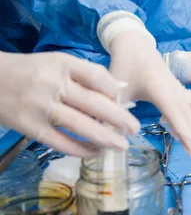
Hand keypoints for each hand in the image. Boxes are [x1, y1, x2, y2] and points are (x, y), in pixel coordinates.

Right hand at [0, 52, 140, 156]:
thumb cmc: (33, 71)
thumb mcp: (58, 63)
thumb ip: (87, 74)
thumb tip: (121, 89)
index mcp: (62, 64)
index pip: (96, 75)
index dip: (115, 89)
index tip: (127, 100)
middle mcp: (53, 84)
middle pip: (92, 103)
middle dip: (118, 118)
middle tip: (136, 128)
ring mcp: (41, 107)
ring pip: (79, 125)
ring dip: (104, 137)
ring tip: (122, 145)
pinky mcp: (31, 127)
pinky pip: (61, 142)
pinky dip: (81, 149)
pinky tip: (95, 151)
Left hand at [108, 32, 190, 165]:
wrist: (136, 46)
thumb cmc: (124, 66)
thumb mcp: (113, 90)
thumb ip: (110, 114)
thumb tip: (104, 141)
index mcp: (160, 91)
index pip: (177, 116)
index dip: (187, 135)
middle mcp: (176, 92)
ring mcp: (181, 91)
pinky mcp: (182, 92)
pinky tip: (177, 128)